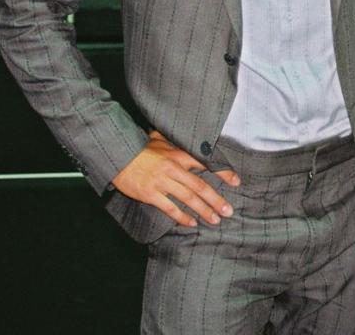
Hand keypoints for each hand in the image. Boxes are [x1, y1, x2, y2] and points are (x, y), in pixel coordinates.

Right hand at [111, 130, 239, 227]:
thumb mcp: (158, 138)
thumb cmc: (139, 148)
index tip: (236, 181)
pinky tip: (191, 223)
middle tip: (228, 211)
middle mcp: (173, 169)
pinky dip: (181, 217)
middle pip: (200, 186)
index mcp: (178, 155)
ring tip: (214, 220)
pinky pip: (170, 208)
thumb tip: (182, 132)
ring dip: (203, 210)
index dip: (222, 173)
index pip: (206, 163)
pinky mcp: (151, 194)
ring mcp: (162, 182)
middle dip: (216, 200)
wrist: (117, 155)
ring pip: (188, 199)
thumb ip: (173, 139)